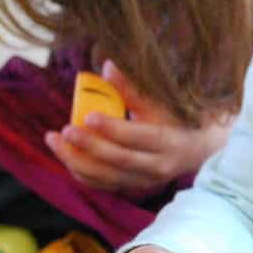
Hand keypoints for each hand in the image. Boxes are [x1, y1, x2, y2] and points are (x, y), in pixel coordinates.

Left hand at [45, 61, 232, 194]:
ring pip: (105, 176)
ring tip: (54, 141)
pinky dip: (81, 171)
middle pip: (118, 159)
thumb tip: (108, 67)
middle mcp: (157, 166)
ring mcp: (144, 180)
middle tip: (64, 130)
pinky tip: (65, 155)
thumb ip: (134, 89)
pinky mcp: (132, 186)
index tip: (88, 116)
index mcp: (168, 141)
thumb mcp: (162, 102)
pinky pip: (102, 183)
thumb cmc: (177, 117)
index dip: (112, 129)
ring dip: (76, 160)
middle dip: (88, 146)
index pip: (137, 138)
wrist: (197, 149)